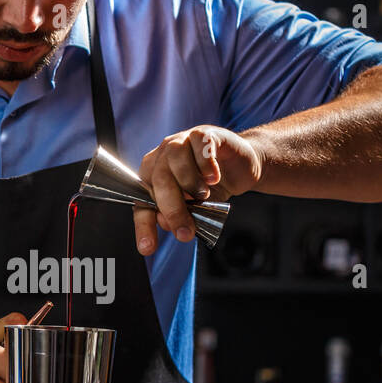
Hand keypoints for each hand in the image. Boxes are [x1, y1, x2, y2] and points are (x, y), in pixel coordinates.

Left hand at [135, 125, 262, 254]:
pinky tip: (214, 177)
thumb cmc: (212, 187)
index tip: (147, 248)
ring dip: (190, 184)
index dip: (143, 225)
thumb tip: (166, 223)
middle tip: (186, 231)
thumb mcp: (194, 208)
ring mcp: (182, 141)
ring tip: (204, 196)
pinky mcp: (204, 134)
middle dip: (172, 209)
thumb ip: (179, 216)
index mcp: (154, 175)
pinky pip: (199, 146)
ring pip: (175, 160)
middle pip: (158, 180)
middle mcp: (163, 156)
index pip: (141, 201)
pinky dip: (206, 165)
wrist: (240, 167)